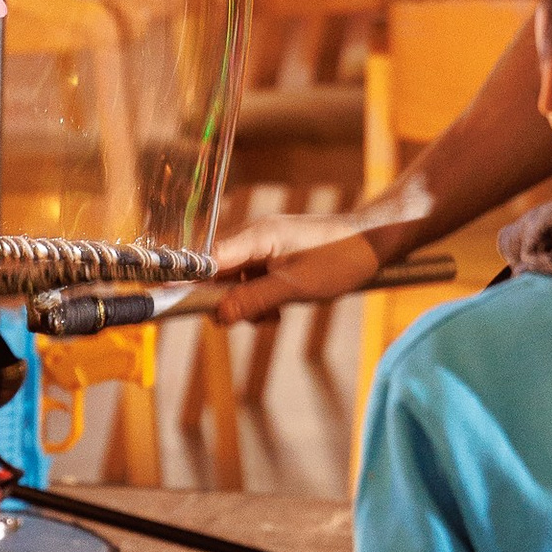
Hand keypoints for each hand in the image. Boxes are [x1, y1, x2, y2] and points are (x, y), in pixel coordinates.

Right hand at [206, 213, 385, 326]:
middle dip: (229, 300)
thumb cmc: (339, 259)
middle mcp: (254, 234)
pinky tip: (280, 307)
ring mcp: (264, 241)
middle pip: (217, 271)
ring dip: (248, 301)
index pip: (206, 259)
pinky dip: (261, 295)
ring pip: (235, 278)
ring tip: (275, 314)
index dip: (189, 283)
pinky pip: (252, 276)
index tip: (177, 305)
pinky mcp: (275, 251)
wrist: (374, 240)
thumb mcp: (296, 288)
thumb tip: (219, 315)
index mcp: (256, 236)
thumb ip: (254, 299)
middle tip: (257, 318)